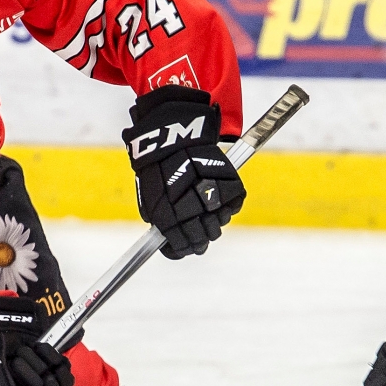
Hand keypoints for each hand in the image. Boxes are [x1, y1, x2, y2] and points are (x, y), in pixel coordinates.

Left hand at [123, 86, 244, 258]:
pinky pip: (233, 205)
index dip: (183, 249)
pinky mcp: (230, 186)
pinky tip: (217, 191)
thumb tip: (169, 244)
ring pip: (219, 223)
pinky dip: (228, 202)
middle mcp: (191, 212)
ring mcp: (211, 199)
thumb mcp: (151, 197)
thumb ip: (161, 222)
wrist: (173, 135)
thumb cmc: (160, 167)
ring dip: (216, 218)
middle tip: (200, 226)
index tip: (185, 245)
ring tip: (208, 204)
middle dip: (201, 237)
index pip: (180, 248)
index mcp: (168, 219)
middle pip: (203, 241)